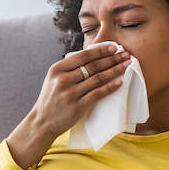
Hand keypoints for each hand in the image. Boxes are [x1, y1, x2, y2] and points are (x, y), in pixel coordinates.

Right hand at [6, 42, 130, 167]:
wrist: (42, 121)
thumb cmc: (52, 99)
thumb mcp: (54, 79)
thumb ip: (69, 68)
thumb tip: (94, 56)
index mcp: (57, 69)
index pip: (83, 56)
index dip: (101, 51)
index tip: (114, 47)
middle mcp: (63, 80)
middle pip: (92, 66)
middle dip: (112, 59)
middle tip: (125, 55)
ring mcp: (70, 93)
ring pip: (97, 78)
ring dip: (114, 70)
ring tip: (126, 66)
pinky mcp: (77, 107)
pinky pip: (97, 94)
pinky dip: (110, 87)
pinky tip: (119, 82)